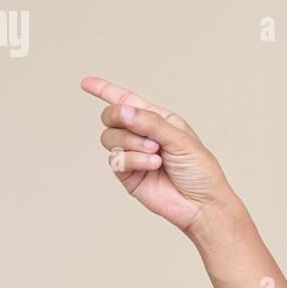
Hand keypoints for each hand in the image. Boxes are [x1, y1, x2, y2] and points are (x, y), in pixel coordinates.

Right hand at [80, 76, 230, 233]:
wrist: (201, 204)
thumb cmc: (199, 170)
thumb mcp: (180, 139)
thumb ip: (150, 123)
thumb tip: (122, 111)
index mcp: (157, 119)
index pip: (126, 100)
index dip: (104, 90)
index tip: (85, 83)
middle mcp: (142, 135)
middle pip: (111, 117)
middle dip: (119, 118)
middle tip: (139, 129)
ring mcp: (133, 155)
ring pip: (109, 138)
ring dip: (132, 143)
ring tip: (156, 153)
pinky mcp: (128, 175)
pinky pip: (116, 160)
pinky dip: (134, 160)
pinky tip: (152, 165)